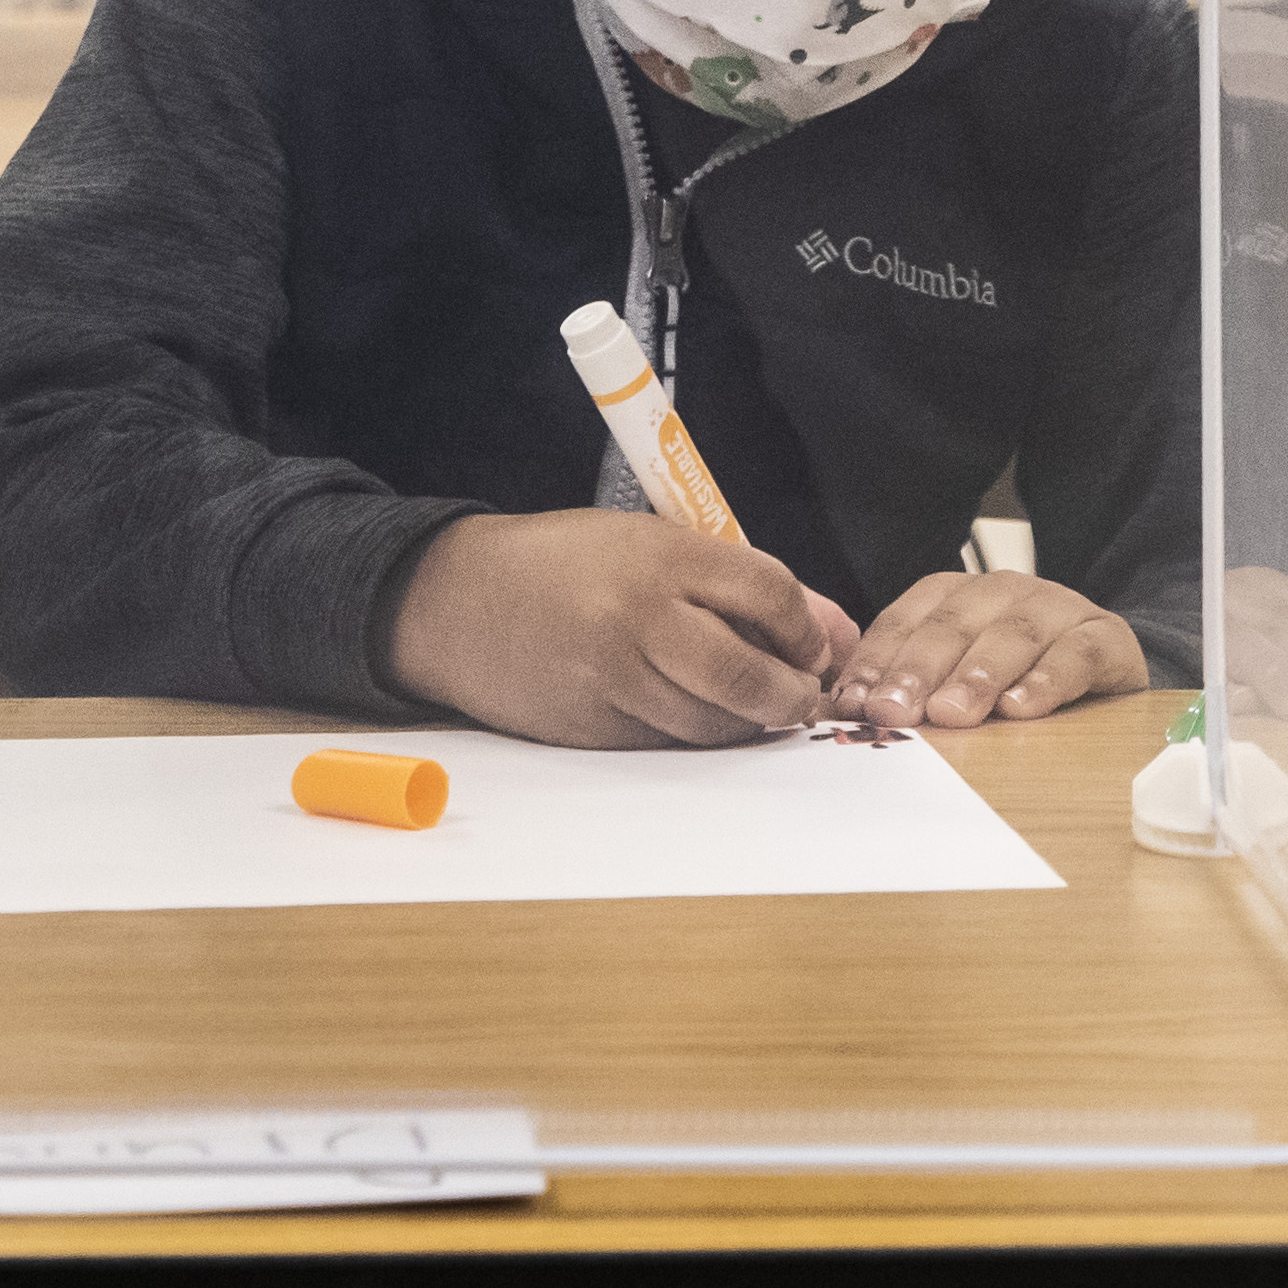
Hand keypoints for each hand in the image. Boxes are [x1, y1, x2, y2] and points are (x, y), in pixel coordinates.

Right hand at [379, 508, 845, 748]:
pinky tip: (690, 710)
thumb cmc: (562, 564)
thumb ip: (740, 584)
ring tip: (750, 703)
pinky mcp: (595, 728)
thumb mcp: (649, 544)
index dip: (808, 629)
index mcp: (659, 557)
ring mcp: (614, 680)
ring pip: (715, 723)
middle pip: (750, 676)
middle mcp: (639, 619)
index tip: (813, 645)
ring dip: (748, 721)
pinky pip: (671, 743)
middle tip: (801, 696)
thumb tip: (832, 634)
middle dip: (793, 695)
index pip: (770, 595)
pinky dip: (695, 733)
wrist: (456, 603)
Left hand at [825, 568, 1151, 731]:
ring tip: (952, 713)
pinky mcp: (1105, 638)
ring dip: (976, 675)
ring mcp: (1056, 609)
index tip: (854, 703)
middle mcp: (1002, 592)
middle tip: (892, 711)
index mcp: (956, 596)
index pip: (904, 621)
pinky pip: (1075, 654)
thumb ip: (909, 689)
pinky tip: (1021, 709)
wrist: (1109, 667)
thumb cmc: (1020, 677)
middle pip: (951, 625)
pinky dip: (1047, 681)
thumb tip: (845, 716)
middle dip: (916, 670)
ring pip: (1010, 635)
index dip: (876, 662)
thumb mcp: (959, 679)